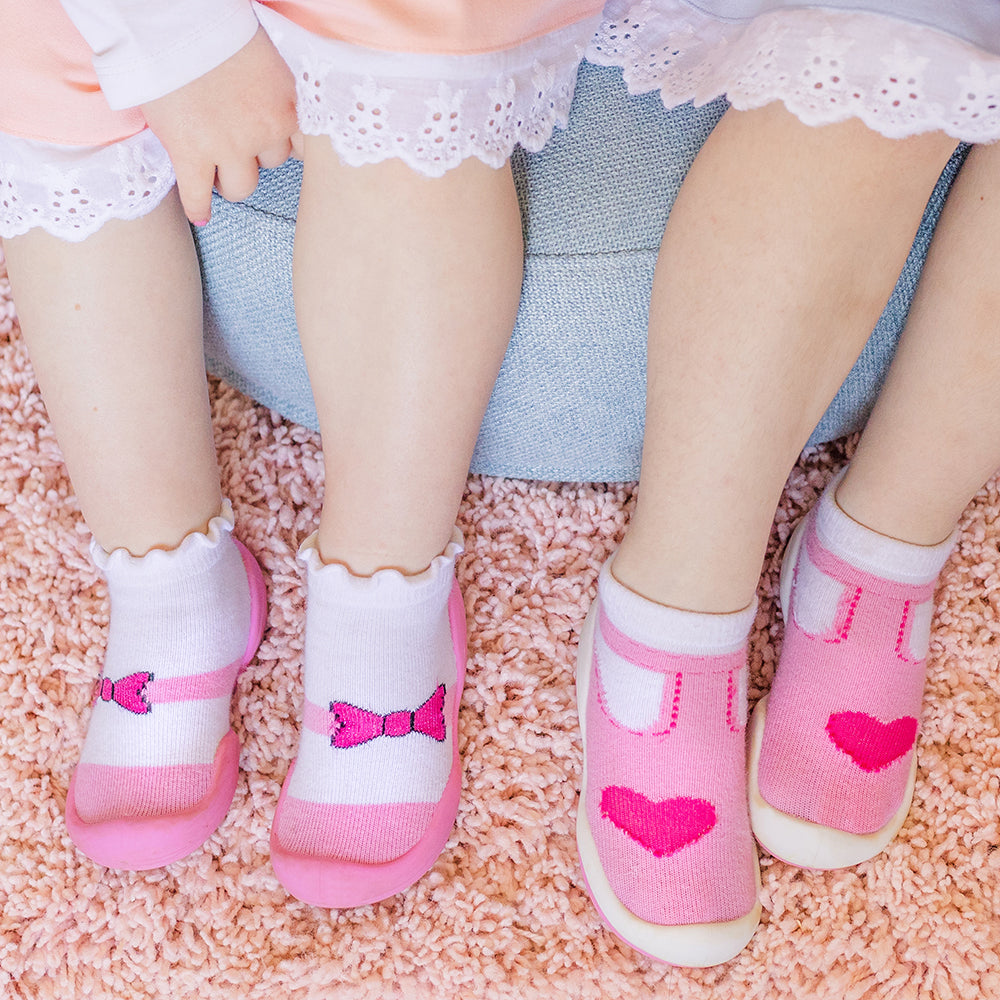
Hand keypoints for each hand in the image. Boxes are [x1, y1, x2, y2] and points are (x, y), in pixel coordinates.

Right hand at [140, 27, 302, 224]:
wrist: (172, 20)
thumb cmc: (216, 28)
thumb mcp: (266, 58)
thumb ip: (275, 92)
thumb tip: (275, 114)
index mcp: (285, 105)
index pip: (299, 147)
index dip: (281, 144)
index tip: (269, 144)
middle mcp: (264, 131)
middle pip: (270, 164)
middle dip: (254, 155)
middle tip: (231, 139)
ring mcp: (228, 147)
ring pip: (241, 187)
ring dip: (228, 179)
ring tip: (213, 167)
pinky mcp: (191, 155)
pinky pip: (198, 196)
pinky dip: (198, 206)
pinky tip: (200, 212)